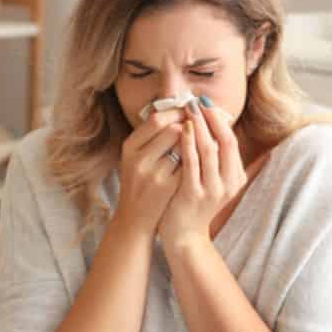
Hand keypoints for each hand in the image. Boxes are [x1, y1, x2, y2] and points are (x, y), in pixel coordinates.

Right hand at [113, 108, 188, 237]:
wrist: (134, 220)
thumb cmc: (140, 183)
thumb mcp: (137, 157)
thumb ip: (153, 136)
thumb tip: (181, 111)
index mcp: (130, 147)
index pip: (157, 119)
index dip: (176, 112)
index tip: (189, 111)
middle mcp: (139, 159)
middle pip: (172, 130)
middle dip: (190, 126)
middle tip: (201, 124)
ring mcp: (153, 174)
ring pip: (184, 147)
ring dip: (196, 142)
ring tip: (201, 140)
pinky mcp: (167, 188)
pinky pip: (189, 166)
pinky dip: (197, 160)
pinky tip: (201, 160)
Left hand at [159, 100, 244, 252]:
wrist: (184, 236)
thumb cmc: (194, 203)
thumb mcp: (213, 181)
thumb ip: (217, 159)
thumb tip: (218, 127)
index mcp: (235, 178)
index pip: (231, 141)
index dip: (219, 120)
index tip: (206, 104)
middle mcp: (228, 183)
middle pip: (225, 142)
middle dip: (211, 119)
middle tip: (198, 101)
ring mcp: (213, 190)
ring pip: (209, 149)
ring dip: (199, 126)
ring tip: (189, 109)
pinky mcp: (194, 194)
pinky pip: (192, 162)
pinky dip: (188, 143)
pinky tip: (180, 129)